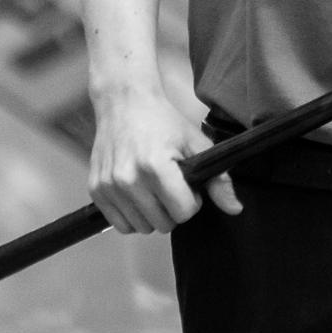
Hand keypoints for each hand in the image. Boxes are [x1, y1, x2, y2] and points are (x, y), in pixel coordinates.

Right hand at [88, 89, 241, 233]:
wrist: (124, 103)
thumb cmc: (163, 122)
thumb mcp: (197, 143)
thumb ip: (218, 179)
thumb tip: (235, 209)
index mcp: (156, 166)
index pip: (184, 213)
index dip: (193, 200)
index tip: (187, 184)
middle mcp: (128, 179)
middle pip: (164, 224)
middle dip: (174, 209)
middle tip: (172, 185)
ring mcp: (109, 187)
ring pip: (142, 228)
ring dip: (153, 214)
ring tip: (155, 188)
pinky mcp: (96, 191)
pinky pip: (121, 225)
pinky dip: (133, 216)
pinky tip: (139, 195)